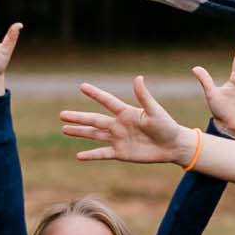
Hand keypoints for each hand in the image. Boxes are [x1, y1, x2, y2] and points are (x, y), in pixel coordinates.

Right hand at [61, 76, 192, 165]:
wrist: (173, 146)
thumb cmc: (167, 126)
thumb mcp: (155, 111)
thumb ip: (144, 97)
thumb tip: (138, 77)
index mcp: (126, 112)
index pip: (107, 101)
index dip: (95, 94)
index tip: (82, 86)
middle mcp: (119, 124)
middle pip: (94, 119)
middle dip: (78, 117)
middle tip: (61, 114)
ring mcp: (118, 139)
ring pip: (94, 135)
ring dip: (79, 132)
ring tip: (64, 129)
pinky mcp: (120, 153)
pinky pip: (102, 154)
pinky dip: (91, 155)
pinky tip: (78, 156)